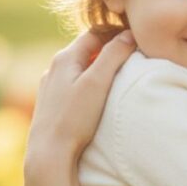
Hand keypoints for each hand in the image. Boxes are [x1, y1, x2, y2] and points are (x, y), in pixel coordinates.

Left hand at [25, 28, 135, 175]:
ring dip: (99, 66)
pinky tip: (99, 94)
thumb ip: (114, 55)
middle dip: (110, 48)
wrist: (49, 153)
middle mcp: (54, 68)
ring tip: (119, 74)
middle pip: (87, 48)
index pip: (95, 33)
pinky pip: (74, 83)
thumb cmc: (74, 118)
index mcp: (65, 57)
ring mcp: (51, 86)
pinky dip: (90, 81)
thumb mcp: (98, 82)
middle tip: (133, 54)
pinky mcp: (52, 103)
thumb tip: (130, 34)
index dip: (118, 32)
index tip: (138, 38)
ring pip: (80, 67)